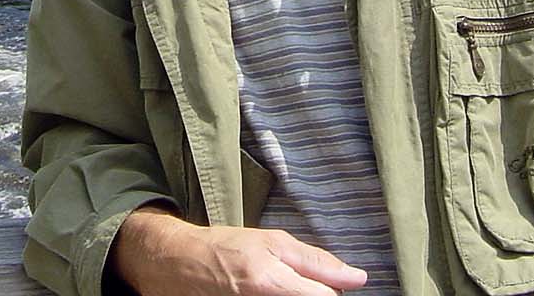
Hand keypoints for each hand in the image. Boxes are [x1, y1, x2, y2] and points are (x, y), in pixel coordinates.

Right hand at [111, 206, 367, 295]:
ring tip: (278, 289)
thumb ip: (317, 262)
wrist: (176, 265)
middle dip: (313, 295)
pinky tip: (268, 295)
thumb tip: (358, 278)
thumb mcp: (272, 242)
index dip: (333, 293)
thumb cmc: (225, 248)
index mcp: (271, 284)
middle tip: (295, 284)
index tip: (331, 286)